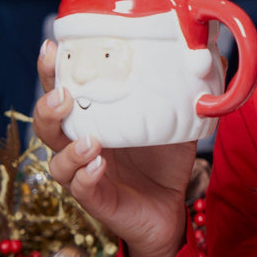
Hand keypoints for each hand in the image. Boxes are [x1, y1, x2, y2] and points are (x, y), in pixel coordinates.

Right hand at [32, 39, 195, 256]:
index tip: (52, 48)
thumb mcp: (177, 122)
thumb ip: (186, 94)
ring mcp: (84, 174)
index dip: (52, 71)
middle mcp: (81, 145)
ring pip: (56, 161)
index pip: (62, 91)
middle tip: (62, 94)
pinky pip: (81, 189)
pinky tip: (99, 165)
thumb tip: (210, 55)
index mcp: (94, 120)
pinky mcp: (97, 200)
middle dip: (47, 107)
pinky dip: (86, 176)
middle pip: (46, 125)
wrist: (172, 208)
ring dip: (68, 148)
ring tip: (90, 139)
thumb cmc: (165, 162)